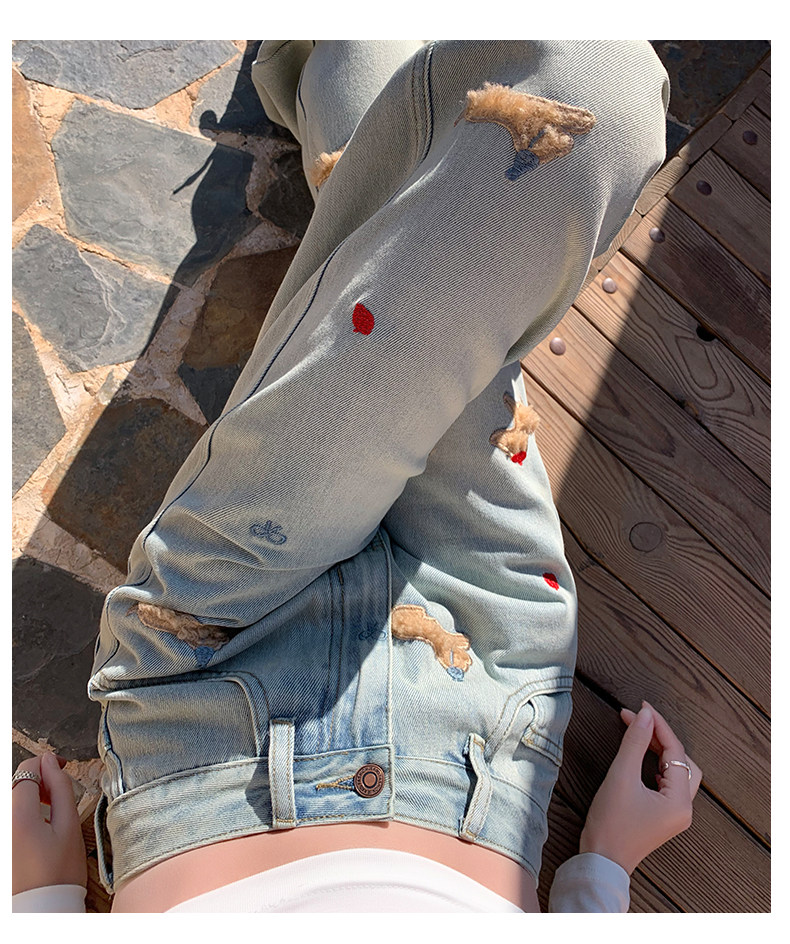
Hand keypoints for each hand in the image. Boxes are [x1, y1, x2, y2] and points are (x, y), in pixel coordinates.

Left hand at [12, 752, 87, 894]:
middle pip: (15, 783)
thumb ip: (61, 788)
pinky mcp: (1, 843)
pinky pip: (9, 815)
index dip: (46, 763)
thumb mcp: (69, 826)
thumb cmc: (59, 873)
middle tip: (58, 788)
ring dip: (28, 793)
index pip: (27, 771)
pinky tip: (37, 820)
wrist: (43, 908)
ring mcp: (0, 834)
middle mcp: (2, 823)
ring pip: (11, 798)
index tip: (61, 766)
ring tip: (49, 805)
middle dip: (37, 778)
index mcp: (18, 816)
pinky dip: (21, 809)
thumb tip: (51, 762)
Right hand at [578, 701, 701, 874]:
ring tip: (639, 731)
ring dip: (660, 749)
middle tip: (638, 718)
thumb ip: (634, 742)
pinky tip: (642, 754)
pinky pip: (667, 782)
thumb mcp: (621, 776)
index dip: (658, 726)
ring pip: (677, 771)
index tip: (640, 708)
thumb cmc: (610, 823)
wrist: (601, 861)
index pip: (675, 752)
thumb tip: (644, 715)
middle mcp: (684, 808)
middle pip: (682, 761)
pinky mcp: (663, 816)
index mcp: (680, 801)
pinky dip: (657, 763)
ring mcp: (674, 814)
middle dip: (661, 736)